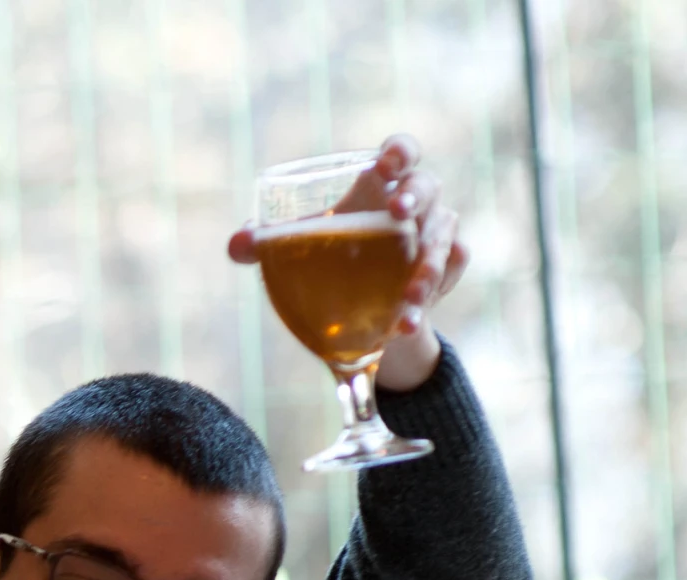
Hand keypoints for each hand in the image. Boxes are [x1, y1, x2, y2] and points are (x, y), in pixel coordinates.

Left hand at [229, 132, 465, 391]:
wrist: (366, 306)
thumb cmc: (335, 257)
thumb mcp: (302, 248)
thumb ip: (267, 244)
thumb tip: (236, 246)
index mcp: (381, 184)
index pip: (402, 152)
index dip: (399, 152)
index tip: (387, 164)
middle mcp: (417, 203)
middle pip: (428, 187)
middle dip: (415, 198)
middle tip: (396, 214)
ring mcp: (436, 234)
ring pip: (442, 240)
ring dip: (426, 269)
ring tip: (407, 301)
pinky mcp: (448, 268)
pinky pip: (450, 274)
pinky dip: (432, 296)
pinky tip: (407, 321)